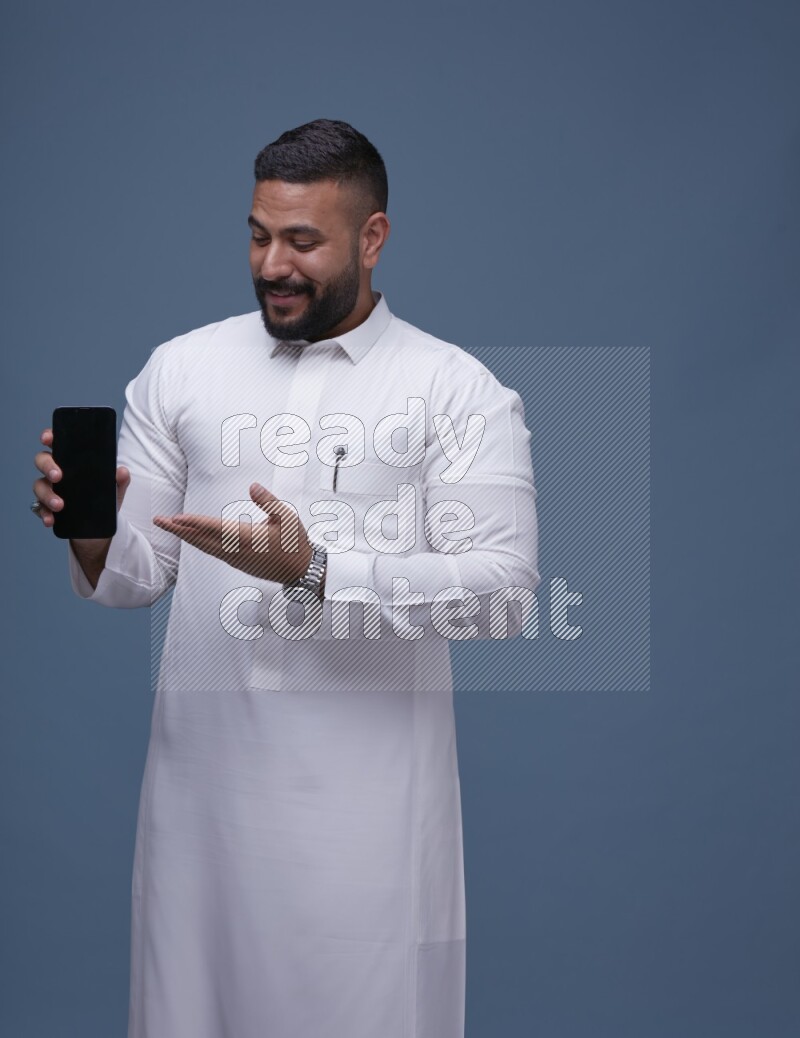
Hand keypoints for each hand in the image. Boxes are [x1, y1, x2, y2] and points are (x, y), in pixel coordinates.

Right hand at [33, 426, 130, 534]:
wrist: (100, 526)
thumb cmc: (103, 500)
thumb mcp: (114, 489)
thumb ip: (120, 480)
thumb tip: (122, 471)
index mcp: (71, 461)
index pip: (57, 444)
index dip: (49, 437)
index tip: (48, 438)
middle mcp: (56, 472)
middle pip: (42, 460)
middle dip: (47, 466)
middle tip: (58, 476)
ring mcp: (49, 489)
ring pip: (39, 486)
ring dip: (47, 494)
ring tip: (60, 505)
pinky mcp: (46, 507)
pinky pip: (39, 508)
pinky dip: (44, 513)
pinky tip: (51, 519)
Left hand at [153, 482, 312, 584]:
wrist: (301, 571)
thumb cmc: (296, 543)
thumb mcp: (288, 518)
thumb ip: (269, 502)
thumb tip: (253, 487)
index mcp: (249, 538)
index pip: (216, 528)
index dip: (195, 523)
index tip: (176, 518)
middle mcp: (238, 551)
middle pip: (202, 540)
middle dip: (179, 530)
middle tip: (159, 521)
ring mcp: (236, 559)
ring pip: (204, 547)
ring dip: (186, 536)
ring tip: (170, 526)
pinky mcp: (237, 563)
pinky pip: (212, 552)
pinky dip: (198, 543)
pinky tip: (191, 537)